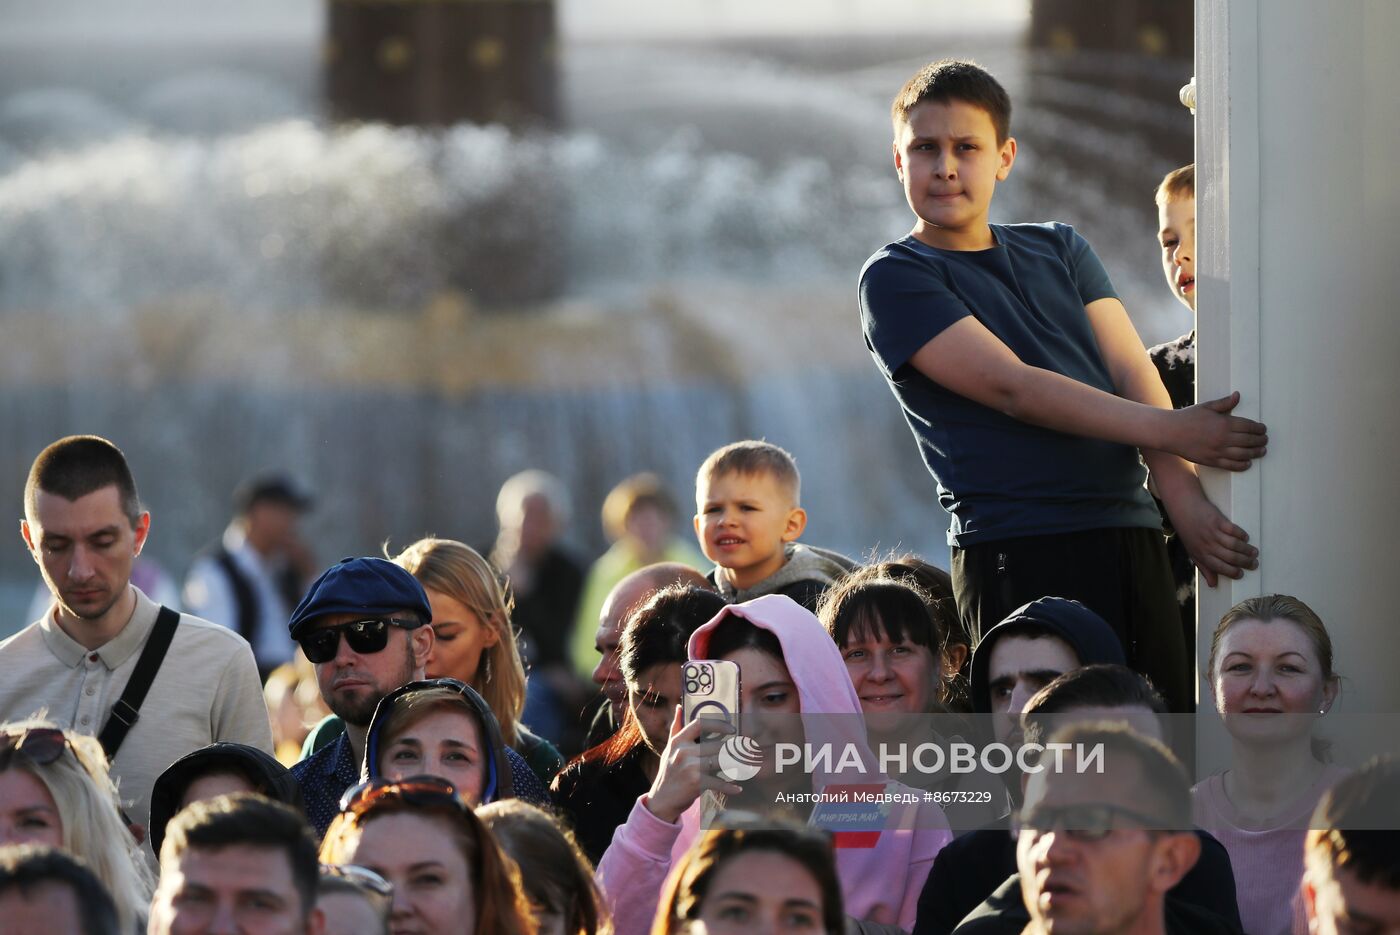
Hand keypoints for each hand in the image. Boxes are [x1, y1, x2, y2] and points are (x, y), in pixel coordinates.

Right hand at [644, 706, 742, 823]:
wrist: (661, 800)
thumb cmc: (668, 772)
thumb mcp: (669, 748)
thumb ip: (676, 727)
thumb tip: (679, 707)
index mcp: (678, 741)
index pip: (700, 724)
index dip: (718, 724)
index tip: (732, 729)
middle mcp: (683, 751)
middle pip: (717, 745)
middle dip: (734, 750)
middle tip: (746, 751)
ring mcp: (690, 767)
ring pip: (721, 761)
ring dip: (737, 765)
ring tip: (747, 766)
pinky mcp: (696, 782)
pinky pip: (719, 782)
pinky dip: (730, 787)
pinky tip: (737, 789)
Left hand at [1161, 486, 1258, 587]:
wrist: (1183, 508)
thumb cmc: (1188, 532)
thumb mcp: (1192, 552)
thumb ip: (1204, 568)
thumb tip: (1213, 584)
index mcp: (1201, 554)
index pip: (1219, 567)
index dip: (1232, 572)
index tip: (1241, 574)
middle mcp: (1207, 545)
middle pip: (1230, 557)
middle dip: (1245, 562)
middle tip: (1254, 564)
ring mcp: (1213, 533)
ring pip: (1234, 545)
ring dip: (1246, 550)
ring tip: (1254, 552)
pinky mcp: (1218, 521)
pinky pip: (1233, 530)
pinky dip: (1241, 535)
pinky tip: (1245, 537)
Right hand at [1164, 392, 1267, 469]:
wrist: (1170, 432)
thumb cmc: (1187, 417)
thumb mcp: (1207, 407)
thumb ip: (1225, 403)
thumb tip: (1238, 395)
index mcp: (1225, 423)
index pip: (1249, 426)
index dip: (1259, 428)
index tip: (1263, 429)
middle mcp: (1224, 438)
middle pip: (1249, 441)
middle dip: (1260, 440)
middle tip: (1265, 440)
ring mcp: (1218, 451)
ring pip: (1244, 454)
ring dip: (1255, 453)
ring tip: (1261, 451)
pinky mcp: (1211, 460)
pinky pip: (1231, 465)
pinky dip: (1242, 465)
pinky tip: (1247, 463)